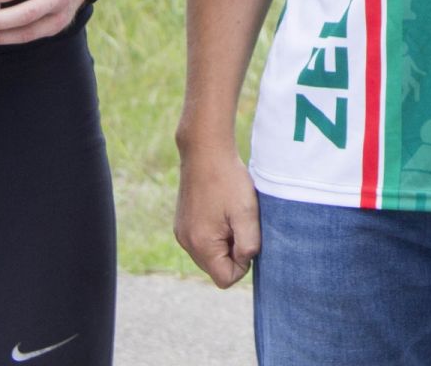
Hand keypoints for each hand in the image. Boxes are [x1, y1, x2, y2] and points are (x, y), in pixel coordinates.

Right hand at [173, 143, 259, 287]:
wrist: (205, 150)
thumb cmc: (229, 181)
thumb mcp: (246, 213)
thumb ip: (248, 245)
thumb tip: (244, 261)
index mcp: (201, 245)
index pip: (226, 279)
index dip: (243, 263)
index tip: (247, 236)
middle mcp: (187, 243)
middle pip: (216, 268)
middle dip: (233, 252)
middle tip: (239, 222)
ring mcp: (182, 233)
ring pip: (210, 255)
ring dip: (224, 241)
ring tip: (230, 214)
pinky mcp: (182, 223)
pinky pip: (202, 241)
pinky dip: (215, 232)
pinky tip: (221, 209)